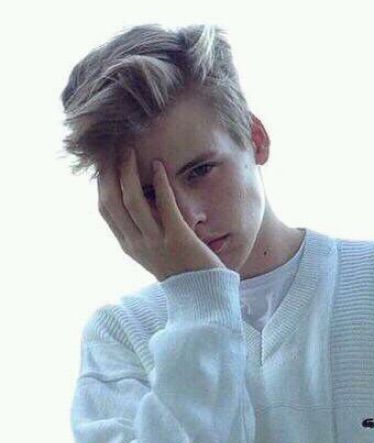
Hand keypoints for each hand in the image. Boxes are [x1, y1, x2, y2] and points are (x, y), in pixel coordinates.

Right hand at [97, 147, 226, 281]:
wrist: (202, 295)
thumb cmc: (181, 269)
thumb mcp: (154, 251)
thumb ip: (143, 230)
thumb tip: (139, 200)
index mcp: (128, 245)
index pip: (105, 210)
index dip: (102, 184)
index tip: (104, 162)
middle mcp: (137, 243)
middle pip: (112, 202)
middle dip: (110, 172)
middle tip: (113, 148)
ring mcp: (156, 241)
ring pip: (133, 201)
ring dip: (130, 172)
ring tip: (130, 150)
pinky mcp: (178, 238)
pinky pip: (165, 206)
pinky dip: (160, 184)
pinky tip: (160, 165)